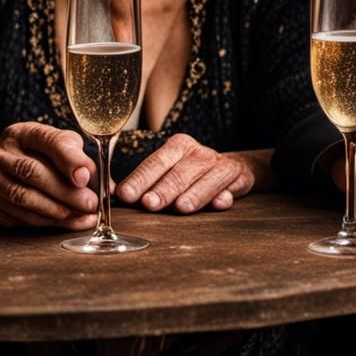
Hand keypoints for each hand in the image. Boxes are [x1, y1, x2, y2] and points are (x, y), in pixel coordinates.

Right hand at [0, 122, 97, 229]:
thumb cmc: (32, 158)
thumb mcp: (53, 148)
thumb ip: (78, 160)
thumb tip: (107, 185)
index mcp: (23, 133)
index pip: (47, 141)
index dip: (68, 159)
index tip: (86, 177)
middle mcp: (2, 153)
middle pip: (34, 172)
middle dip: (66, 192)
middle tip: (90, 204)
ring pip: (25, 198)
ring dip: (57, 211)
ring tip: (81, 216)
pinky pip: (19, 216)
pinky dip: (45, 221)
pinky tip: (64, 222)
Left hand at [115, 134, 260, 213]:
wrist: (230, 169)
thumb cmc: (190, 174)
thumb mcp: (169, 172)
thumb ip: (147, 183)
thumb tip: (116, 197)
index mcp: (177, 147)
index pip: (155, 162)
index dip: (140, 179)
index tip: (126, 195)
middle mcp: (198, 152)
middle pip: (179, 172)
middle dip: (163, 189)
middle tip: (149, 204)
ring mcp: (219, 163)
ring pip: (206, 179)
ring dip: (194, 194)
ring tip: (181, 208)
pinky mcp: (239, 176)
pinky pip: (231, 186)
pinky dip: (225, 195)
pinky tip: (221, 203)